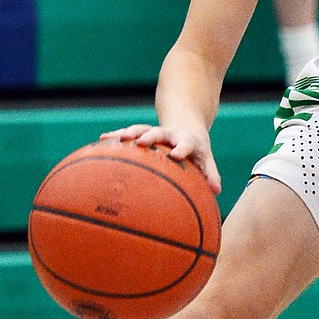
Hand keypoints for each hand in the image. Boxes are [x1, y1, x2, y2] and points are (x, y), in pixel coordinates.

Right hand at [99, 123, 220, 192]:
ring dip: (129, 133)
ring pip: (141, 129)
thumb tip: (217, 191)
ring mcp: (155, 132)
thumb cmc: (197, 151)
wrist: (187, 127)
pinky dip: (117, 136)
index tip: (176, 155)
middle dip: (151, 136)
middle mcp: (170, 134)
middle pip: (160, 132)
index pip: (185, 144)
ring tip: (115, 138)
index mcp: (187, 141)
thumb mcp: (205, 159)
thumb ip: (210, 174)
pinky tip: (102, 140)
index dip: (181, 149)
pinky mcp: (143, 132)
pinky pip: (129, 133)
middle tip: (141, 141)